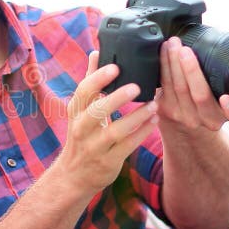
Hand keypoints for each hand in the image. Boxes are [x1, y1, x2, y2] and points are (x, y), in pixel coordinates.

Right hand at [56, 51, 158, 192]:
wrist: (74, 175)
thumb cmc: (81, 136)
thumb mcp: (80, 111)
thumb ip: (90, 83)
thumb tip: (95, 53)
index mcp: (75, 112)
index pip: (83, 92)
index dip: (98, 79)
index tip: (115, 67)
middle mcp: (81, 129)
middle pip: (96, 111)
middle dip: (116, 98)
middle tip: (137, 86)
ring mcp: (94, 147)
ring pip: (115, 131)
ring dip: (136, 117)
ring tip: (153, 105)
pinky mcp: (108, 161)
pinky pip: (127, 146)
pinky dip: (141, 133)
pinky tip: (154, 121)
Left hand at [155, 37, 228, 132]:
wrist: (185, 121)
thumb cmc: (213, 94)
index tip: (226, 98)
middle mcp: (211, 120)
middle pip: (200, 96)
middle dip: (191, 70)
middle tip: (185, 49)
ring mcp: (188, 117)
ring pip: (179, 88)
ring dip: (173, 62)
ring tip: (173, 43)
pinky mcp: (168, 111)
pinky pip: (165, 85)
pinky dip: (164, 65)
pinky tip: (165, 51)